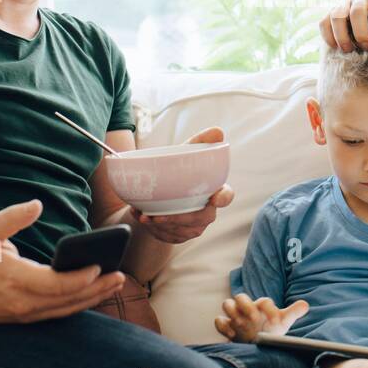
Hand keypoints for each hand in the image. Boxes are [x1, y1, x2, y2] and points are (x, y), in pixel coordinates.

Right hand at [0, 200, 125, 322]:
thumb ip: (14, 216)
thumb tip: (38, 204)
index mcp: (14, 279)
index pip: (55, 285)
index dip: (79, 278)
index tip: (98, 267)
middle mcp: (21, 302)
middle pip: (66, 300)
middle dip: (96, 289)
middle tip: (120, 277)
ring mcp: (22, 314)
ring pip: (64, 310)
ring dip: (91, 299)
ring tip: (114, 285)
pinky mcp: (23, 318)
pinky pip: (56, 314)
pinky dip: (76, 306)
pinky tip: (93, 295)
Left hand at [129, 126, 234, 242]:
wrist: (160, 191)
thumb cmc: (179, 170)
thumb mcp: (187, 154)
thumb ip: (201, 142)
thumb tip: (218, 132)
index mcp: (214, 190)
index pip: (226, 196)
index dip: (223, 198)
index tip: (215, 199)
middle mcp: (208, 211)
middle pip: (201, 219)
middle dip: (179, 218)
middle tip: (158, 215)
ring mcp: (195, 226)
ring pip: (182, 230)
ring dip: (161, 225)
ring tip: (143, 215)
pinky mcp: (180, 235)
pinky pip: (168, 236)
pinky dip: (153, 228)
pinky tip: (141, 217)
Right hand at [214, 293, 309, 343]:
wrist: (258, 342)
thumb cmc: (271, 329)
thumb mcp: (283, 322)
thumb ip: (293, 312)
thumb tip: (305, 305)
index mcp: (262, 306)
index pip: (264, 301)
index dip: (269, 308)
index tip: (275, 320)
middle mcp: (248, 309)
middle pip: (240, 296)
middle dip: (246, 305)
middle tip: (254, 319)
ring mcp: (236, 317)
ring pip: (227, 304)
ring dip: (232, 312)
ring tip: (241, 324)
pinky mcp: (227, 327)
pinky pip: (219, 321)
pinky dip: (224, 326)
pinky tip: (233, 336)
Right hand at [319, 0, 367, 51]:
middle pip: (357, 13)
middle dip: (362, 33)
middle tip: (367, 47)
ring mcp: (345, 2)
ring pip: (336, 16)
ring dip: (341, 35)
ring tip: (348, 50)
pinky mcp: (331, 11)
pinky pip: (324, 22)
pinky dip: (328, 36)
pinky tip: (336, 47)